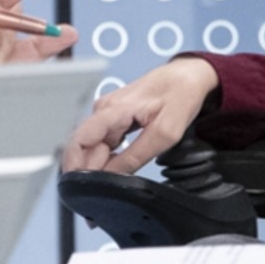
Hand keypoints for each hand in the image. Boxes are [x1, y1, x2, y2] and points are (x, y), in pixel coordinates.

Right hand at [63, 57, 217, 173]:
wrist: (189, 76)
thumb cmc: (181, 93)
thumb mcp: (164, 133)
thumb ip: (135, 157)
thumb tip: (111, 177)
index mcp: (114, 110)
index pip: (79, 141)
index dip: (75, 166)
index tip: (83, 187)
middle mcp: (105, 110)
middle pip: (84, 148)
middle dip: (92, 170)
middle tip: (111, 185)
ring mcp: (109, 113)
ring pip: (94, 147)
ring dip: (101, 165)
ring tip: (122, 172)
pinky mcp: (115, 118)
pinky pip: (104, 143)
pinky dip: (109, 157)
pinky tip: (121, 164)